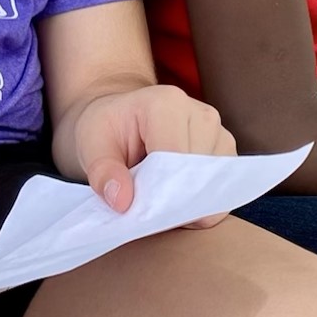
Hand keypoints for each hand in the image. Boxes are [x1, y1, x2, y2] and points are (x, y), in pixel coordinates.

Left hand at [72, 84, 234, 218]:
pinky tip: (174, 200)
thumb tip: (122, 201)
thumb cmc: (107, 127)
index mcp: (166, 103)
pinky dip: (200, 205)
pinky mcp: (226, 152)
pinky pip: (221, 191)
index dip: (160, 194)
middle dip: (172, 202)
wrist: (122, 114)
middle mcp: (201, 114)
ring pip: (213, 187)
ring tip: (158, 200)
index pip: (175, 159)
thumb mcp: (90, 143)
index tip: (139, 213)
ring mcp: (219, 132)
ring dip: (188, 205)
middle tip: (146, 212)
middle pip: (197, 175)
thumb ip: (102, 171)